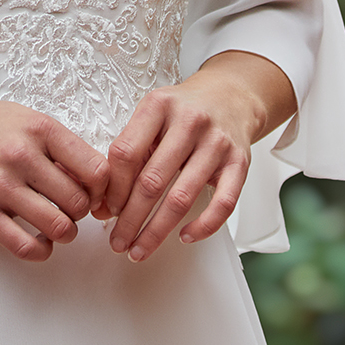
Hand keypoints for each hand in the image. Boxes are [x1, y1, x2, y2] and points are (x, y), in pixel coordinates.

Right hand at [0, 95, 108, 262]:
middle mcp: (21, 156)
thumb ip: (57, 144)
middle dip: (81, 212)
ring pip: (58, 226)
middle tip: (72, 209)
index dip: (103, 188)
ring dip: (64, 232)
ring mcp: (0, 186)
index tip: (95, 193)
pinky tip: (40, 242)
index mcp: (39, 129)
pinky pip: (25, 246)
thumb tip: (92, 177)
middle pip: (79, 202)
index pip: (95, 169)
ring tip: (57, 224)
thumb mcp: (23, 118)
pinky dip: (41, 251)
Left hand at [94, 51, 295, 262]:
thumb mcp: (152, 115)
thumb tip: (105, 203)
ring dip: (157, 231)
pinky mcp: (240, 162)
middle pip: (152, 181)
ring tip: (139, 249)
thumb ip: (130, 151)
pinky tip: (185, 237)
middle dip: (130, 219)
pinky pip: (223, 204)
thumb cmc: (183, 110)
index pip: (126, 153)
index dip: (112, 188)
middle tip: (117, 242)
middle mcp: (189, 121)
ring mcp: (217, 142)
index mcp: (159, 106)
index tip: (105, 210)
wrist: (231, 95)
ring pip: (182, 197)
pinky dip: (203, 226)